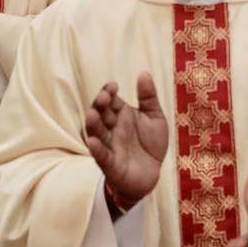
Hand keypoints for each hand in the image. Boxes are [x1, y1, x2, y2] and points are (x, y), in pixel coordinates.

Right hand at [83, 73, 168, 204]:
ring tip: (92, 115)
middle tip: (104, 98)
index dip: (108, 92)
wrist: (152, 173)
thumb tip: (144, 72)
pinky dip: (96, 149)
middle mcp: (112, 128)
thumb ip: (149, 97)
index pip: (110, 100)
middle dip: (99, 105)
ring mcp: (110, 145)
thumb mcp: (155, 117)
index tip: (112, 86)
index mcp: (121, 115)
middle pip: (100, 114)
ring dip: (93, 124)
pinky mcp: (111, 164)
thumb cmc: (151, 144)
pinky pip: (101, 156)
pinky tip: (93, 142)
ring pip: (96, 133)